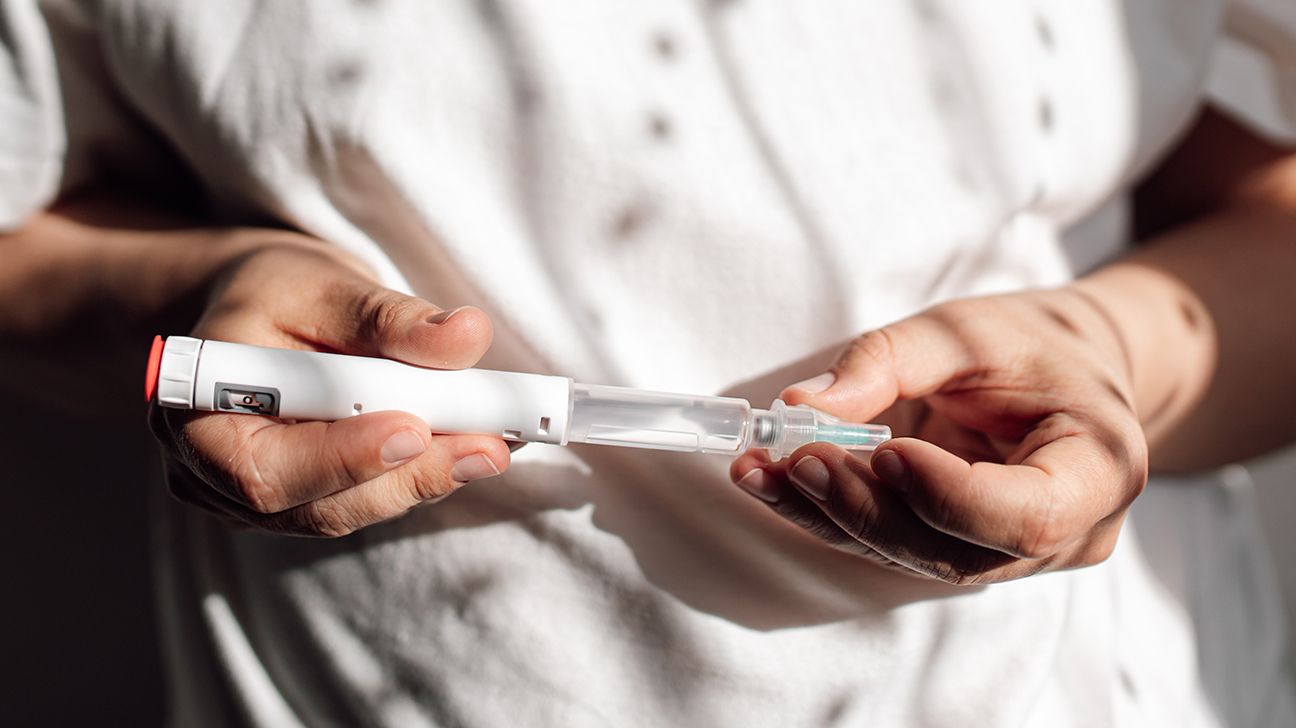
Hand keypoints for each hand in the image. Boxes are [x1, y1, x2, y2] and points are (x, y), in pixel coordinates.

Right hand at [150, 236, 510, 536]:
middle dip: (409, 476)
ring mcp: (256, 501)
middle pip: (318, 506)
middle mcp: (214, 475)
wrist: (254, 312)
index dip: (344, 458)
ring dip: (425, 479)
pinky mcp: (303, 502)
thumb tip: (467, 336)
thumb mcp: (324, 284)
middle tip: (489, 447)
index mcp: (197, 414)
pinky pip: (362, 500)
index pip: (266, 469)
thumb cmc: (276, 293)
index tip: (416, 429)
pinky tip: (468, 447)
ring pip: (348, 510)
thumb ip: (389, 317)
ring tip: (493, 444)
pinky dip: (416, 476)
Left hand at [729, 289, 1148, 583]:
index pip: (1028, 516)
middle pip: (955, 550)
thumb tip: (800, 406)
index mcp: (1098, 471)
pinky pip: (891, 544)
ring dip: (828, 515)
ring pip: (912, 556)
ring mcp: (1011, 556)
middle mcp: (1065, 535)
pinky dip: (828, 514)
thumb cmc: (1030, 343)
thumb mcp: (967, 329)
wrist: (1064, 369)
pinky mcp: (958, 551)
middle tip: (796, 458)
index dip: (949, 495)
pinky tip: (772, 481)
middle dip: (865, 507)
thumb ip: (888, 361)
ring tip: (760, 469)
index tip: (883, 451)